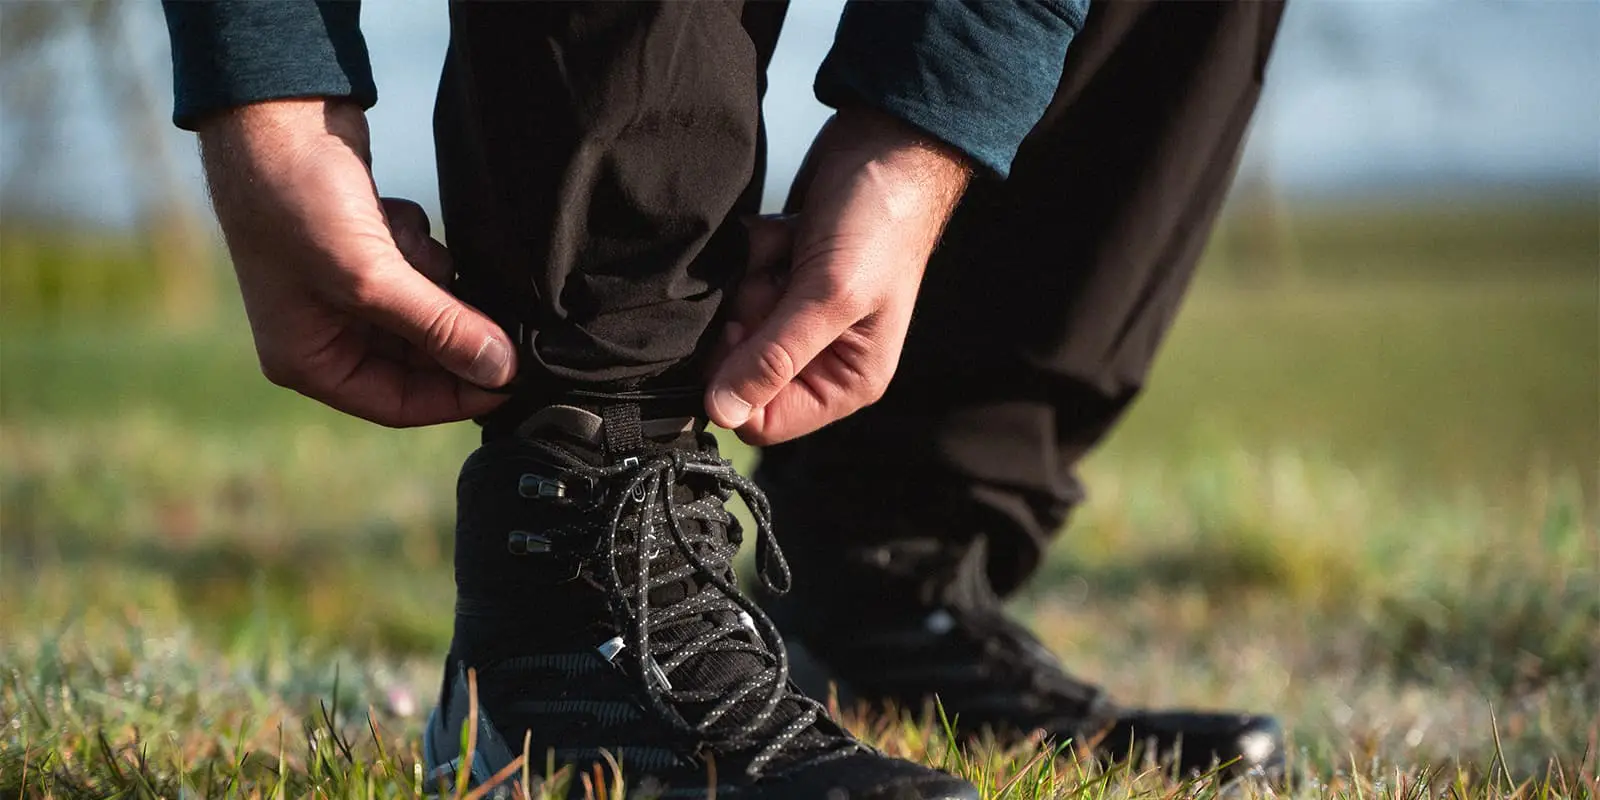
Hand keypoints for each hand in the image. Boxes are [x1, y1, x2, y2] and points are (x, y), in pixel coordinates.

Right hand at [197, 99, 515, 426]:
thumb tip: (502, 371)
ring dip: (432, 277)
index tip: (513, 378)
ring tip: (406, 241)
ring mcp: (345, 289)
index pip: (398, 404)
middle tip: (491, 306)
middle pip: (418, 358)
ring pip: (426, 308)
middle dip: (448, 325)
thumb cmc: (295, 204)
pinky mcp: (368, 250)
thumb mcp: (371, 278)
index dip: (457, 396)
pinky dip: (420, 243)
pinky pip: (420, 267)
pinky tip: (392, 214)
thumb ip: (440, 328)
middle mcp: (324, 332)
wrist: (273, 116)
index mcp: (307, 360)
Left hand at [705, 108, 970, 444]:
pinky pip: (739, 280)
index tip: (741, 328)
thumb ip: (774, 357)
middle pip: (742, 368)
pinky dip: (754, 252)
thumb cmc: (879, 222)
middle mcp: (822, 356)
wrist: (886, 145)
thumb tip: (720, 413)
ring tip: (791, 248)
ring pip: (735, 319)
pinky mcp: (781, 275)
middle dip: (751, 317)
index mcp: (848, 380)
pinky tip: (784, 232)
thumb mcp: (829, 296)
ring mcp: (798, 314)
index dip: (738, 380)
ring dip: (752, 277)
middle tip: (779, 279)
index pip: (765, 420)